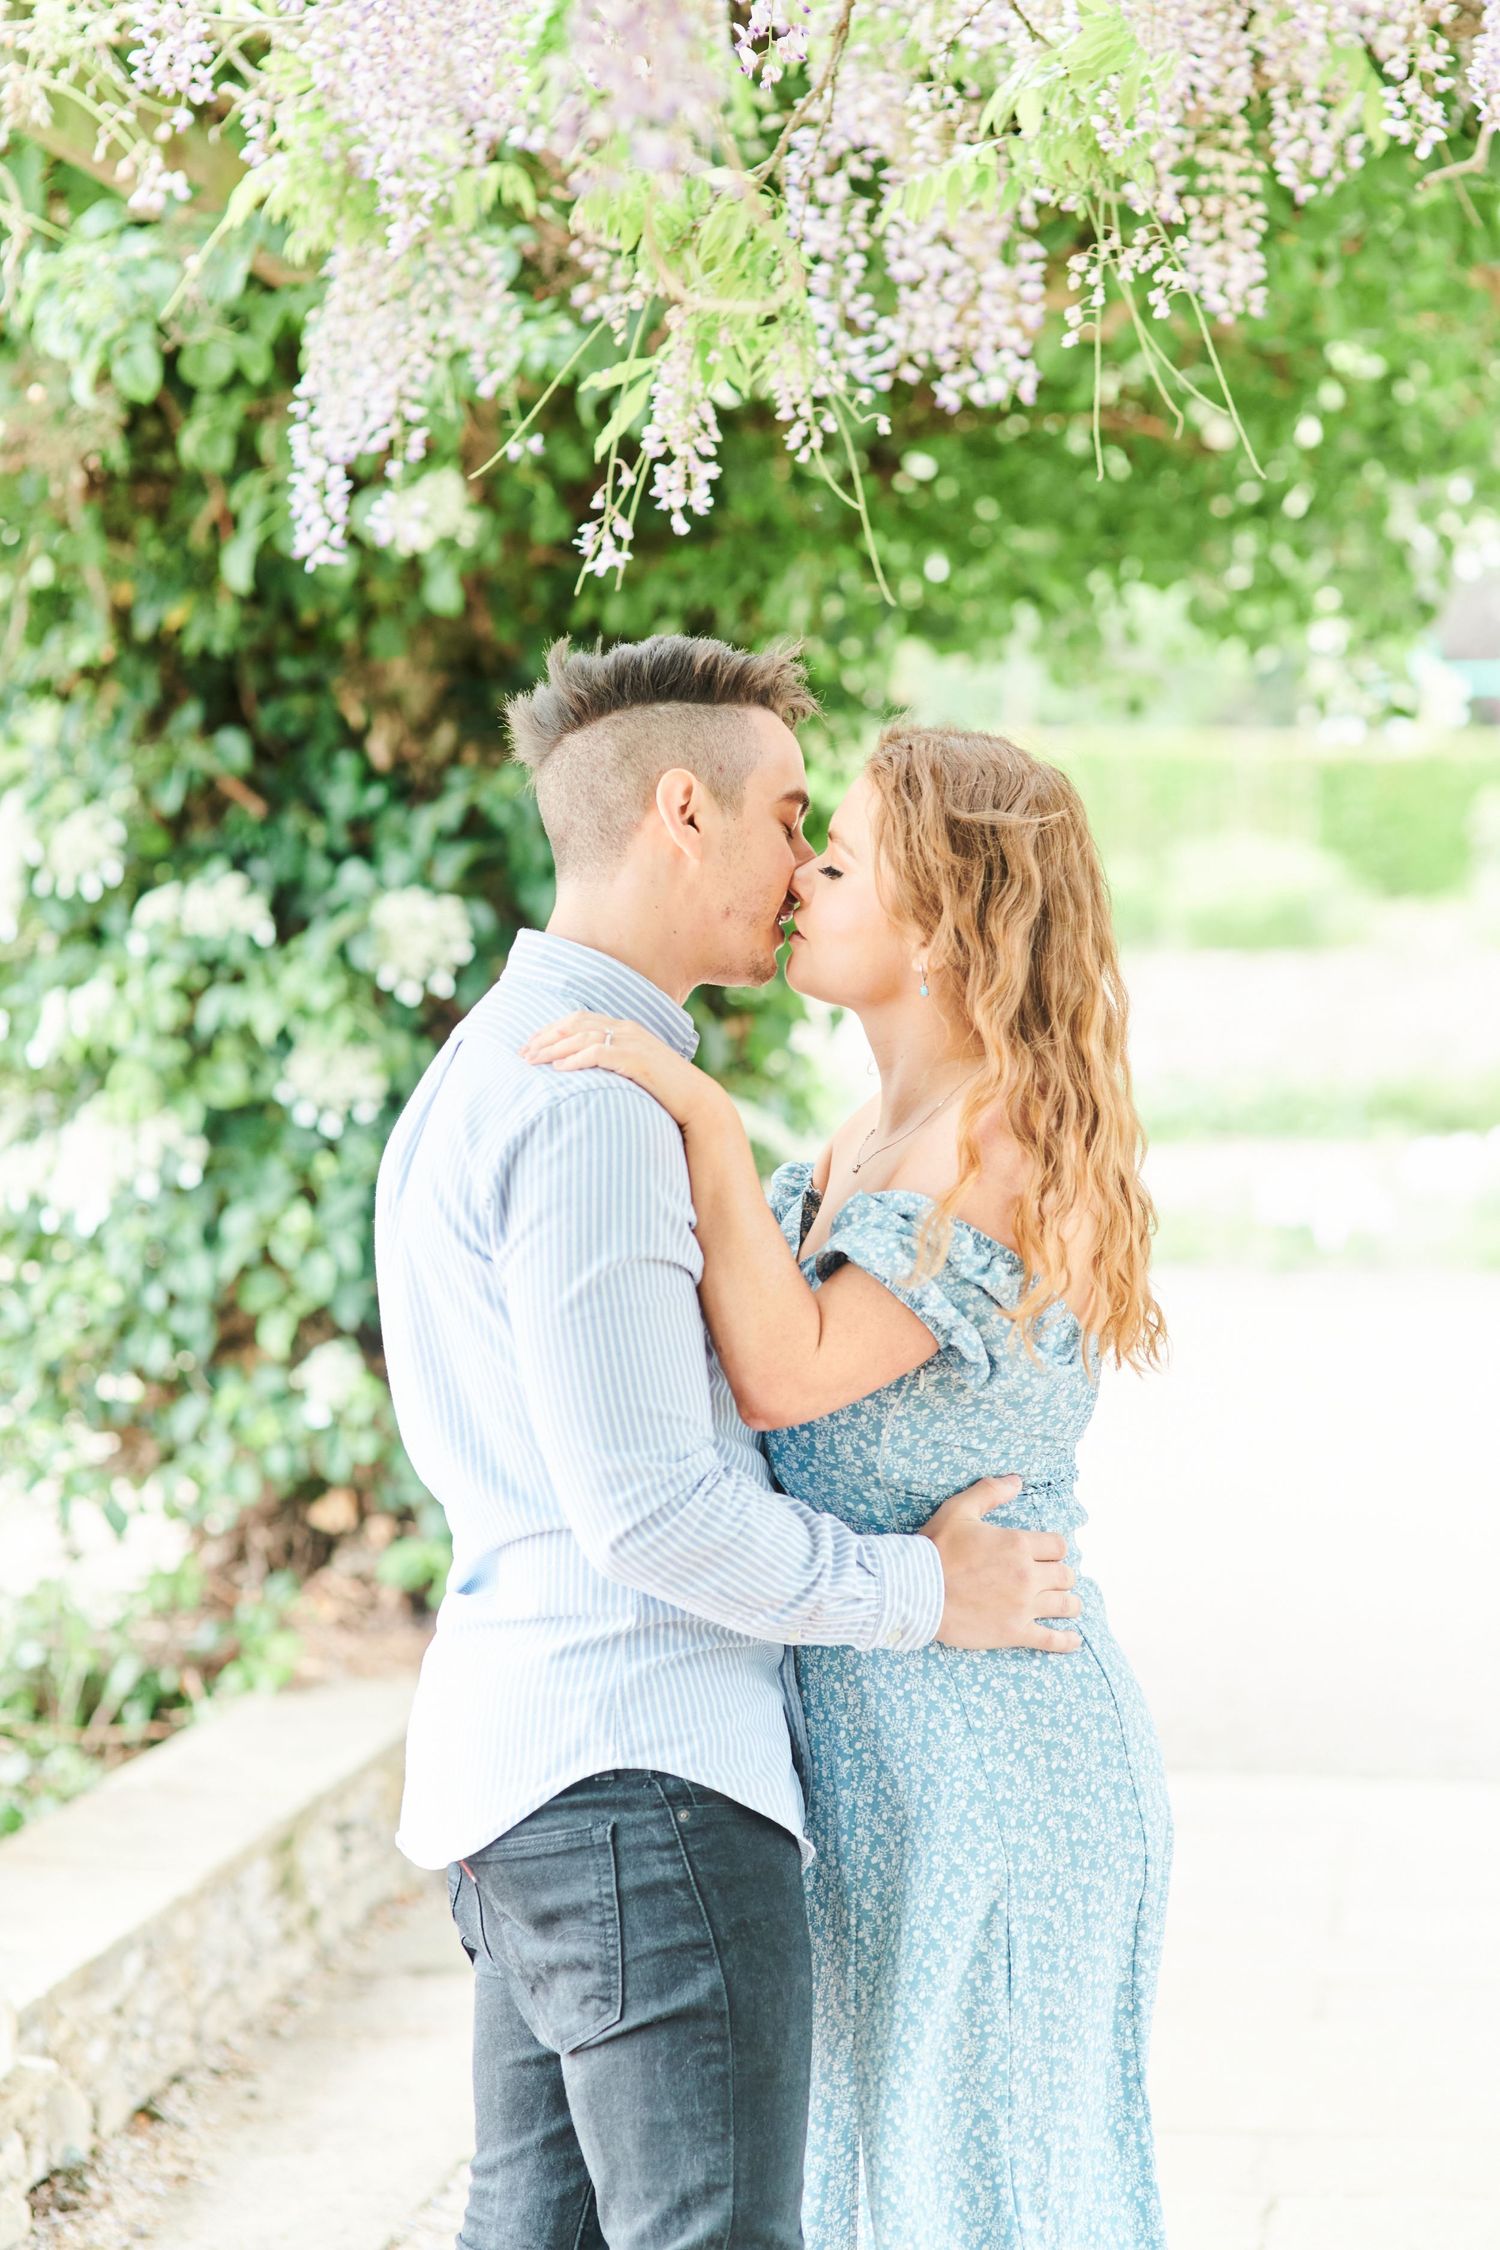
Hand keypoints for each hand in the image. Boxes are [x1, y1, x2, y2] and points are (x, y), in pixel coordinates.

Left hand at [520, 1010, 723, 1132]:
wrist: (696, 1101)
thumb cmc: (664, 1091)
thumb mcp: (634, 1071)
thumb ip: (612, 1064)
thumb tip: (583, 1073)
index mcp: (625, 1028)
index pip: (579, 1020)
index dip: (551, 1030)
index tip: (530, 1044)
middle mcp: (626, 1029)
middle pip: (575, 1024)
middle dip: (545, 1037)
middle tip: (522, 1053)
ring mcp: (632, 1042)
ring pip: (582, 1037)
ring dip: (554, 1049)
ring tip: (533, 1061)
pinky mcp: (636, 1060)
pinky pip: (599, 1053)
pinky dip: (576, 1059)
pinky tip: (560, 1070)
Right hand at [919, 1475, 1082, 1652]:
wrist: (915, 1591)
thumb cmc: (936, 1549)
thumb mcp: (960, 1510)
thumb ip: (990, 1492)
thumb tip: (1016, 1480)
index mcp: (1018, 1544)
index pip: (1058, 1545)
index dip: (1054, 1549)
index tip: (1047, 1554)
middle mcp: (1027, 1575)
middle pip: (1065, 1575)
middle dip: (1062, 1575)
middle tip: (1053, 1578)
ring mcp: (1023, 1606)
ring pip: (1065, 1604)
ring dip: (1070, 1603)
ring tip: (1069, 1605)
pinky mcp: (1014, 1632)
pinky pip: (1051, 1640)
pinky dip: (1066, 1641)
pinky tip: (1073, 1640)